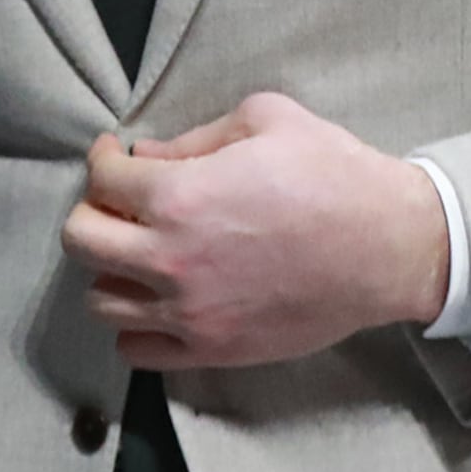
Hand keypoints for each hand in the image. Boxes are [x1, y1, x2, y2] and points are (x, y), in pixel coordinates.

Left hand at [60, 92, 448, 369]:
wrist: (390, 247)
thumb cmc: (334, 174)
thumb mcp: (265, 120)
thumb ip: (195, 138)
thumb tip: (150, 158)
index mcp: (180, 196)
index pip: (102, 180)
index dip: (103, 159)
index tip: (116, 155)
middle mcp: (171, 259)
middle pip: (81, 242)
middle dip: (91, 212)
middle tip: (118, 203)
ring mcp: (189, 313)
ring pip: (100, 302)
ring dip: (109, 271)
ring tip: (136, 254)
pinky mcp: (214, 350)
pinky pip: (137, 351)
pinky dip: (133, 326)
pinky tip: (155, 301)